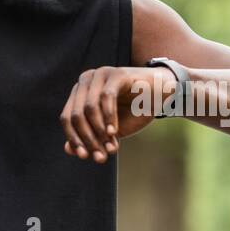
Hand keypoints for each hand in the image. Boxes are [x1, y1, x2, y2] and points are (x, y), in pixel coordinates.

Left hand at [59, 65, 176, 162]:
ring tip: (111, 146)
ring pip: (89, 108)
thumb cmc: (134, 111)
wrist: (162, 97)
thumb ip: (90, 137)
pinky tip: (113, 132)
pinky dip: (109, 117)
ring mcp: (101, 75)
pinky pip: (106, 97)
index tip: (84, 156)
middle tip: (100, 156)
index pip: (67, 117)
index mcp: (80, 92)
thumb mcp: (109, 129)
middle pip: (75, 114)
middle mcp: (86, 80)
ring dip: (99, 131)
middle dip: (88, 138)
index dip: (73, 138)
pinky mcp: (117, 74)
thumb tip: (68, 150)